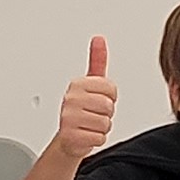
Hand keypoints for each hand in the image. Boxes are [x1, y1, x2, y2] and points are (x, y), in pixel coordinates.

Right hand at [55, 36, 116, 161]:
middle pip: (109, 107)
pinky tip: (86, 135)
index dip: (110, 97)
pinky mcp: (70, 135)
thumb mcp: (91, 84)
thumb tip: (99, 39)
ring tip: (89, 125)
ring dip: (101, 128)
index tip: (98, 99)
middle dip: (106, 114)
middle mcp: (71, 99)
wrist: (68, 139)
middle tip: (93, 115)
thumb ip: (97, 61)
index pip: (111, 89)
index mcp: (77, 84)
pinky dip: (96, 140)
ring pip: (105, 123)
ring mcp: (69, 117)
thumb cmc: (82, 110)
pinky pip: (99, 138)